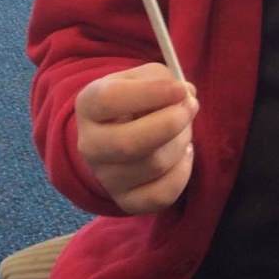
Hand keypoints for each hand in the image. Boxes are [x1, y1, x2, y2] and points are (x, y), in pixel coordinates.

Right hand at [75, 63, 198, 213]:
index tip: (180, 89)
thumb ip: (164, 80)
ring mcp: (106, 177)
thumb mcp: (143, 78)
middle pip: (129, 143)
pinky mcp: (126, 200)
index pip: (109, 100)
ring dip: (181, 142)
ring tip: (183, 130)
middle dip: (170, 124)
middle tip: (190, 108)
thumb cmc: (137, 99)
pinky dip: (182, 171)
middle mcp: (89, 145)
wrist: (122, 132)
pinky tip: (182, 155)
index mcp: (88, 106)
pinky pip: (162, 194)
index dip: (150, 94)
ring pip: (154, 165)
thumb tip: (185, 97)